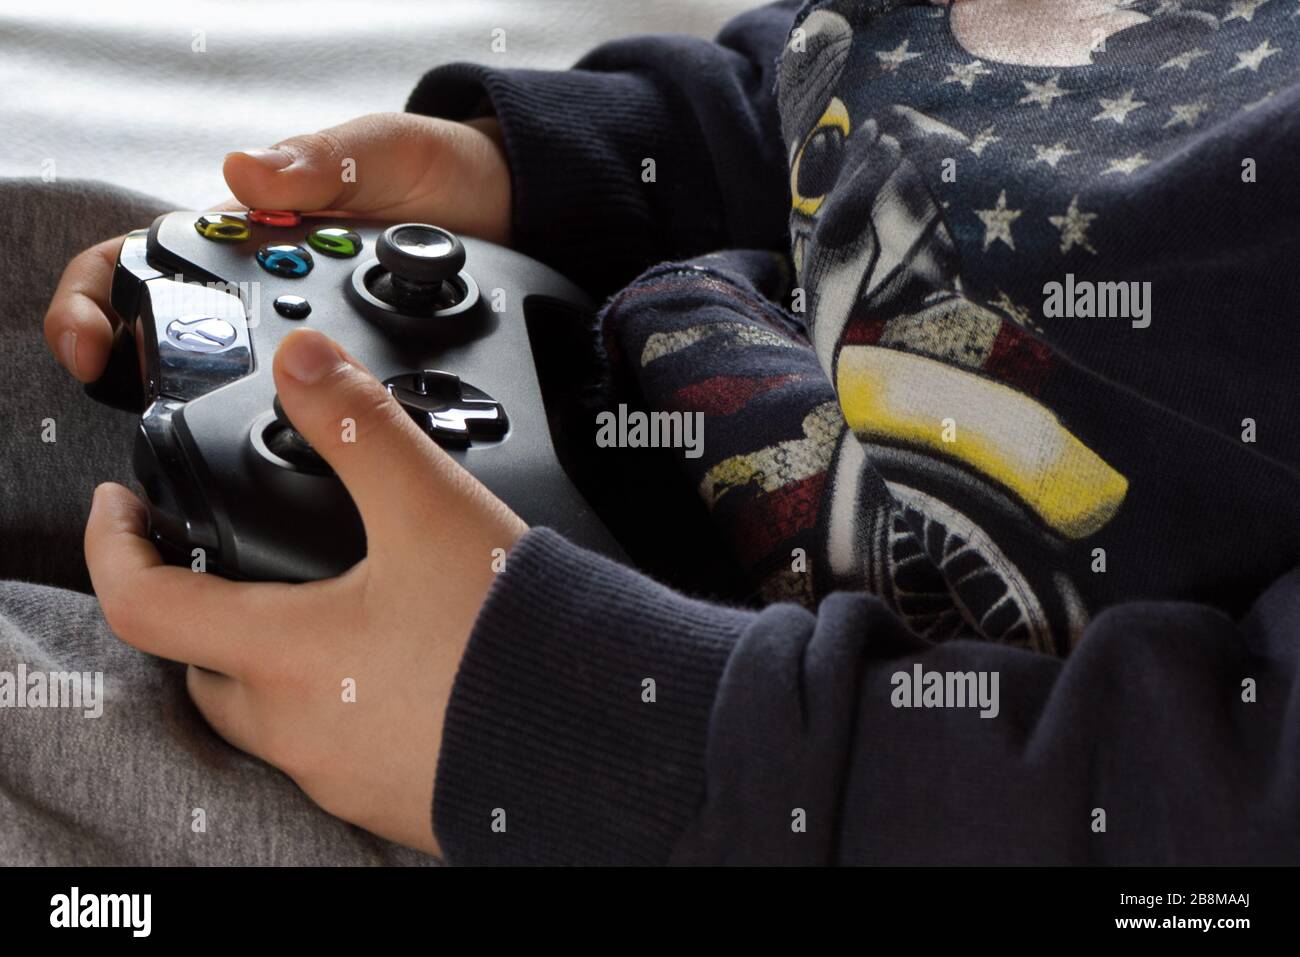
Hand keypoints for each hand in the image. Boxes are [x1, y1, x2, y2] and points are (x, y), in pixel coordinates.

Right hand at [44, 111, 510, 382]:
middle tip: (172, 406)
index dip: (97, 303)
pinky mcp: (357, 371)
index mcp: (246, 230)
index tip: (95, 347)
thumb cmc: (430, 168)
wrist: (507, 210)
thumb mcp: (376, 149)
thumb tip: (246, 175)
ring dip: (248, 404)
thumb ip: (318, 162)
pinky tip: (337, 430)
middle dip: (160, 377)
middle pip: (178, 340)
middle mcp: (267, 290)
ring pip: (249, 382)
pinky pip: (325, 406)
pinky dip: (324, 419)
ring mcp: (311, 336)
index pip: (141, 263)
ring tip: (278, 417)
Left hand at [85, 329, 527, 854]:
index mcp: (287, 653)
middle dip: (198, 615)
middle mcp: (299, 726)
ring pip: (270, 716)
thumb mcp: (431, 508)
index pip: (147, 605)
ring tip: (329, 612)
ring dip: (274, 664)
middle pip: (203, 671)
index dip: (117, 548)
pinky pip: (334, 751)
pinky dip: (338, 706)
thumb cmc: (509, 636)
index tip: (123, 514)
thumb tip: (303, 360)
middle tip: (231, 569)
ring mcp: (343, 773)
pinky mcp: (392, 799)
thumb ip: (359, 425)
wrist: (597, 736)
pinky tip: (395, 673)